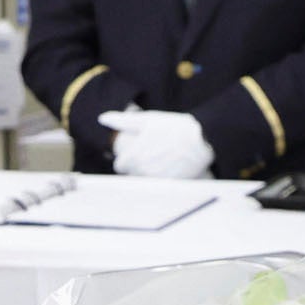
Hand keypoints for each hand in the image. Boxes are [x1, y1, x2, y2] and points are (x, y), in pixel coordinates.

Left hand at [99, 107, 214, 179]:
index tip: (137, 151)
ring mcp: (156, 180)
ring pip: (145, 181)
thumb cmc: (174, 127)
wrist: (202, 139)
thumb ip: (122, 121)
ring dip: (150, 172)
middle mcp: (142, 172)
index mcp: (133, 157)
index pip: (120, 166)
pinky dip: (163, 178)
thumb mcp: (147, 120)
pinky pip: (160, 186)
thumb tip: (102, 118)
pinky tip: (172, 167)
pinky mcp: (169, 186)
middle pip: (133, 174)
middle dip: (139, 165)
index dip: (127, 158)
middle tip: (153, 153)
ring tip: (163, 159)